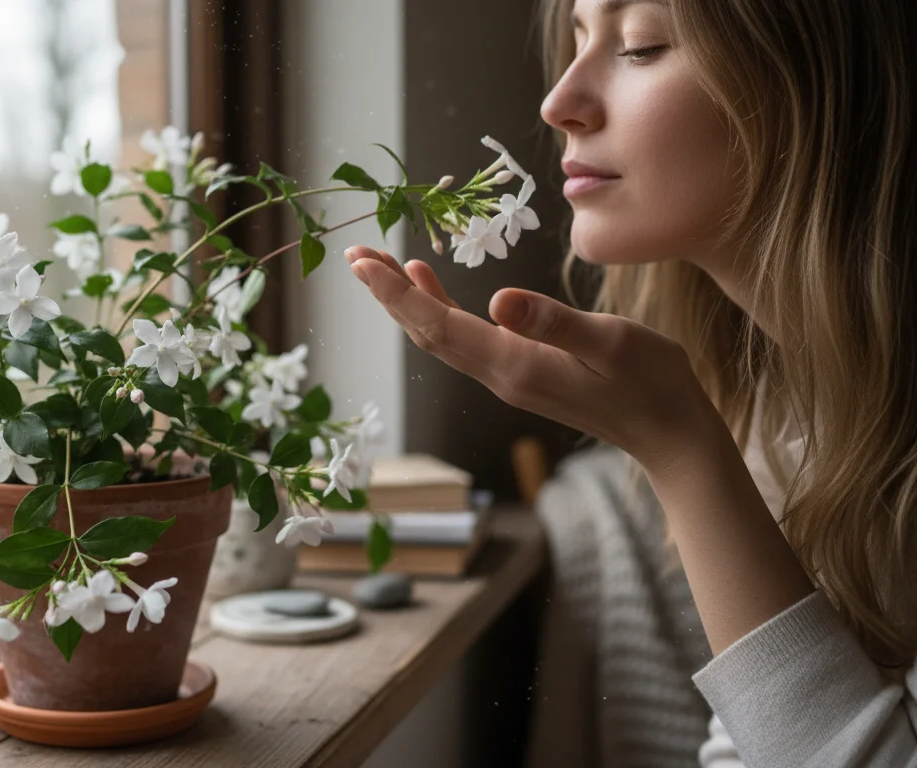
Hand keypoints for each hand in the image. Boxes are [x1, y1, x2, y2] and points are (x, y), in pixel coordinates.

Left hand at [345, 245, 719, 469]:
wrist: (670, 432)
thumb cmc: (650, 382)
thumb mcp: (609, 341)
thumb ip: (553, 322)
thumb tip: (498, 301)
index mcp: (512, 364)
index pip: (437, 324)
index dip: (395, 292)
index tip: (360, 262)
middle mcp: (499, 374)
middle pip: (427, 331)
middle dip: (387, 293)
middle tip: (355, 254)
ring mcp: (508, 376)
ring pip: (441, 336)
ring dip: (408, 301)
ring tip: (380, 264)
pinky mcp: (521, 373)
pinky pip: (464, 341)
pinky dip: (440, 311)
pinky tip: (433, 287)